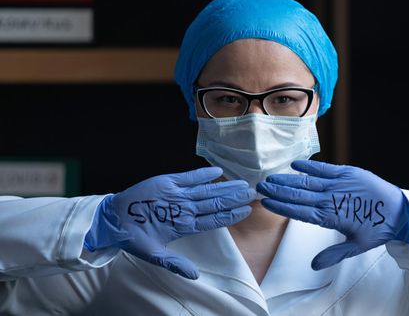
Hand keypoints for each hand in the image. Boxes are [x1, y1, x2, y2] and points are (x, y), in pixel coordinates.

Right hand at [84, 167, 254, 278]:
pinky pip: (189, 177)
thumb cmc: (134, 237)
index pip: (214, 220)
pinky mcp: (169, 182)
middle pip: (215, 203)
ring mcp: (179, 194)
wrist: (115, 219)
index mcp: (185, 225)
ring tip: (242, 183)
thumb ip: (175, 263)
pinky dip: (203, 174)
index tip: (247, 211)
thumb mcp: (154, 254)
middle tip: (253, 192)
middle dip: (234, 198)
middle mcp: (186, 208)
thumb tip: (194, 276)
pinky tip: (218, 172)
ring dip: (225, 187)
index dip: (231, 215)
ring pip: (207, 190)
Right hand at [256, 160, 408, 269]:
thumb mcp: (357, 246)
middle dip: (278, 191)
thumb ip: (334, 254)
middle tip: (261, 186)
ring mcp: (339, 184)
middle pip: (299, 195)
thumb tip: (314, 266)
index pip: (300, 211)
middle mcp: (332, 199)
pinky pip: (325, 168)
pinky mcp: (348, 173)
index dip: (281, 206)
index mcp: (331, 217)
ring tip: (272, 177)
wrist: (400, 210)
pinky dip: (310, 166)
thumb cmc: (378, 229)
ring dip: (288, 179)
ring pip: (308, 181)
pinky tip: (295, 164)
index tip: (266, 202)